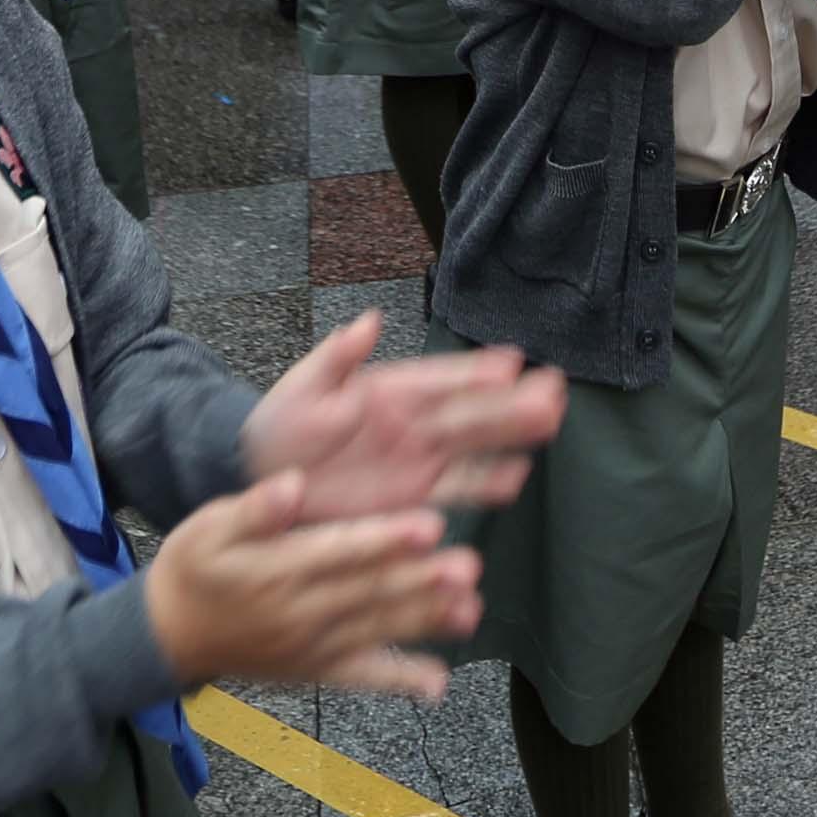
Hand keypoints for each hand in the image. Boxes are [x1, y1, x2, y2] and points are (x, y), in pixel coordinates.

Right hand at [140, 472, 479, 702]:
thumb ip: (254, 509)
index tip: (429, 526)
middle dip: (422, 581)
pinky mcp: (314, 671)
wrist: (167, 635)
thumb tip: (292, 485)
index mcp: (275, 570)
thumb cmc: (192, 570)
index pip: (340, 551)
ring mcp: (310, 648)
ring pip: (376, 632)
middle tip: (467, 566)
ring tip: (469, 611)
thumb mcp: (208, 527)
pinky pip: (362, 679)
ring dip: (425, 622)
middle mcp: (298, 613)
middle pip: (369, 593)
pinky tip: (437, 683)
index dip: (386, 539)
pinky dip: (400, 681)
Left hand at [239, 312, 568, 520]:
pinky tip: (516, 476)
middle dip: (512, 401)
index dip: (474, 371)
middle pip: (471, 411)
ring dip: (511, 437)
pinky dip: (485, 482)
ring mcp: (418, 460)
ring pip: (474, 447)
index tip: (512, 361)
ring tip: (549, 421)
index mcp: (391, 390)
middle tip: (554, 389)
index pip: (440, 378)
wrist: (262, 478)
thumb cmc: (283, 423)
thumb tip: (369, 320)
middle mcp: (414, 423)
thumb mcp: (304, 386)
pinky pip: (456, 489)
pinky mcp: (412, 497)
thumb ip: (337, 358)